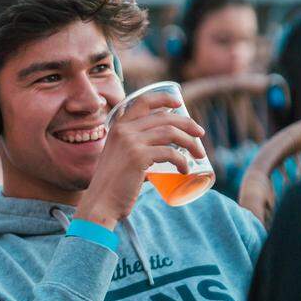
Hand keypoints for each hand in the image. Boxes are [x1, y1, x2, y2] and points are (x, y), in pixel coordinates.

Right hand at [77, 92, 205, 227]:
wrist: (100, 202)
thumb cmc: (112, 184)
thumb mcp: (118, 156)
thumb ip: (133, 148)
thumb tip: (159, 151)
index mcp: (118, 126)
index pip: (143, 101)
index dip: (163, 98)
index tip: (178, 103)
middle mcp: (123, 130)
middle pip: (164, 117)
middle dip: (187, 123)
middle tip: (200, 134)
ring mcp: (130, 142)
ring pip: (170, 132)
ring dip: (190, 142)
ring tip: (199, 154)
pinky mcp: (138, 157)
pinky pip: (170, 153)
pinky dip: (182, 161)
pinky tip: (185, 169)